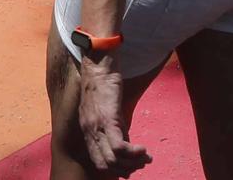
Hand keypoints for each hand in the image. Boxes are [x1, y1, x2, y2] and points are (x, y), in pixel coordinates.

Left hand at [77, 54, 149, 174]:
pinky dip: (133, 153)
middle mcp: (89, 132)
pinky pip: (119, 146)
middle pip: (104, 165)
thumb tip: (126, 142)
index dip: (115, 169)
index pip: (98, 161)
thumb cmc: (103, 82)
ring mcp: (97, 126)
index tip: (130, 167)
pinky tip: (143, 149)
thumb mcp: (104, 109)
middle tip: (140, 164)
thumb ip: (112, 126)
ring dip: (132, 163)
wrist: (98, 63)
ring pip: (112, 160)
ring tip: (145, 157)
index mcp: (87, 131)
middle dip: (125, 170)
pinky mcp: (108, 118)